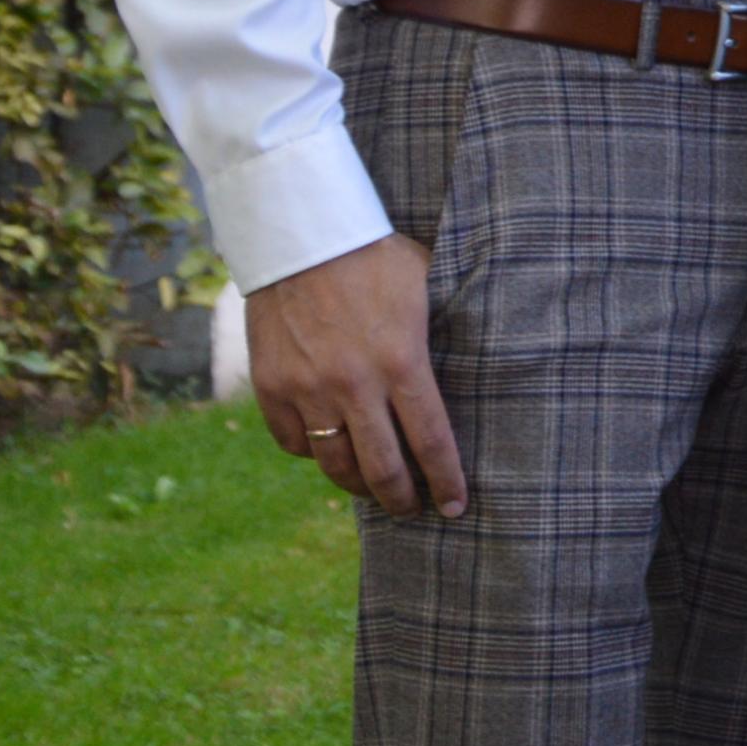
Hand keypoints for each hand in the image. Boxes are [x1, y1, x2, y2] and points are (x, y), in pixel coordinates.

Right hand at [246, 235, 463, 517]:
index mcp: (402, 361)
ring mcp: (308, 389)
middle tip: (413, 509)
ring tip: (374, 490)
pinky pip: (294, 444)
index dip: (446, 480)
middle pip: (382, 468)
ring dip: (358, 487)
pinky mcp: (271, 388)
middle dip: (402, 499)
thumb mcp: (425, 288)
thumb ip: (440, 334)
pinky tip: (330, 451)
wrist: (301, 236)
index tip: (455, 507)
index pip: (431, 440)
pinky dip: (313, 455)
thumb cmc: (375, 257)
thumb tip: (475, 363)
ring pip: (335, 465)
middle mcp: (354, 385)